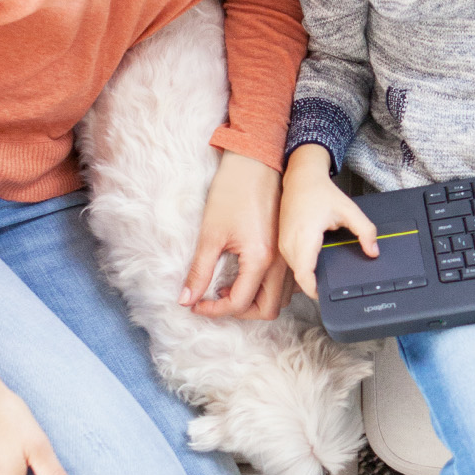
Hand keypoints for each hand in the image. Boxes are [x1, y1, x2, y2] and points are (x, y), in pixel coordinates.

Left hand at [181, 150, 287, 319]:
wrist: (254, 162)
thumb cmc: (233, 191)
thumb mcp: (211, 234)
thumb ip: (199, 271)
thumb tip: (186, 299)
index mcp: (261, 258)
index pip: (240, 303)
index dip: (214, 309)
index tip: (197, 304)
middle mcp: (281, 261)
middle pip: (267, 309)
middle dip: (239, 312)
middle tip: (215, 300)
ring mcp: (288, 254)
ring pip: (281, 297)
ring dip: (255, 301)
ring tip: (229, 286)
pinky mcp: (288, 246)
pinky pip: (285, 282)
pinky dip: (267, 288)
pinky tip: (245, 274)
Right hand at [278, 144, 379, 298]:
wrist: (301, 178)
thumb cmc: (321, 193)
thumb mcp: (349, 210)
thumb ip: (365, 231)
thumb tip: (373, 251)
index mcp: (305, 237)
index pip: (304, 275)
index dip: (314, 290)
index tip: (327, 295)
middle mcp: (290, 242)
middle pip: (300, 276)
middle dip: (315, 284)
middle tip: (333, 286)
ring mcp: (283, 243)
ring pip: (295, 271)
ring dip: (308, 276)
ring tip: (326, 276)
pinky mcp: (282, 242)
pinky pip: (292, 263)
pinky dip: (303, 267)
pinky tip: (316, 263)